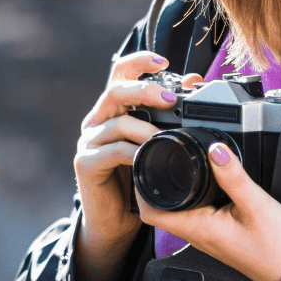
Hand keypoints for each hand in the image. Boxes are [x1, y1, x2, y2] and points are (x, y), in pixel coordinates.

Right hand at [71, 52, 201, 280]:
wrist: (116, 220)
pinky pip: (111, 151)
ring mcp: (89, 142)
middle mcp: (98, 120)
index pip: (121, 73)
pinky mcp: (85, 164)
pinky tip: (147, 158)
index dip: (140, 61)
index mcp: (115, 110)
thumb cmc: (138, 178)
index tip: (164, 60)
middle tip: (171, 99)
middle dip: (145, 90)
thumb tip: (195, 82)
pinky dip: (132, 153)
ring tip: (165, 137)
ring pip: (116, 122)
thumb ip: (170, 115)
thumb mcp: (158, 144)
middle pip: (115, 91)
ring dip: (144, 128)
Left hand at [137, 140, 280, 280]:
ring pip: (178, 212)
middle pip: (161, 210)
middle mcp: (199, 236)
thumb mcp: (256, 205)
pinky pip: (196, 215)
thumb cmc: (277, 248)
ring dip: (173, 191)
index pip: (151, 213)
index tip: (145, 164)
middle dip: (155, 184)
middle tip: (159, 158)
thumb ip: (234, 176)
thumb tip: (215, 150)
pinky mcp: (220, 235)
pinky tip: (206, 185)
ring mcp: (208, 237)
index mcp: (199, 229)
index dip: (141, 188)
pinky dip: (192, 198)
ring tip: (179, 167)